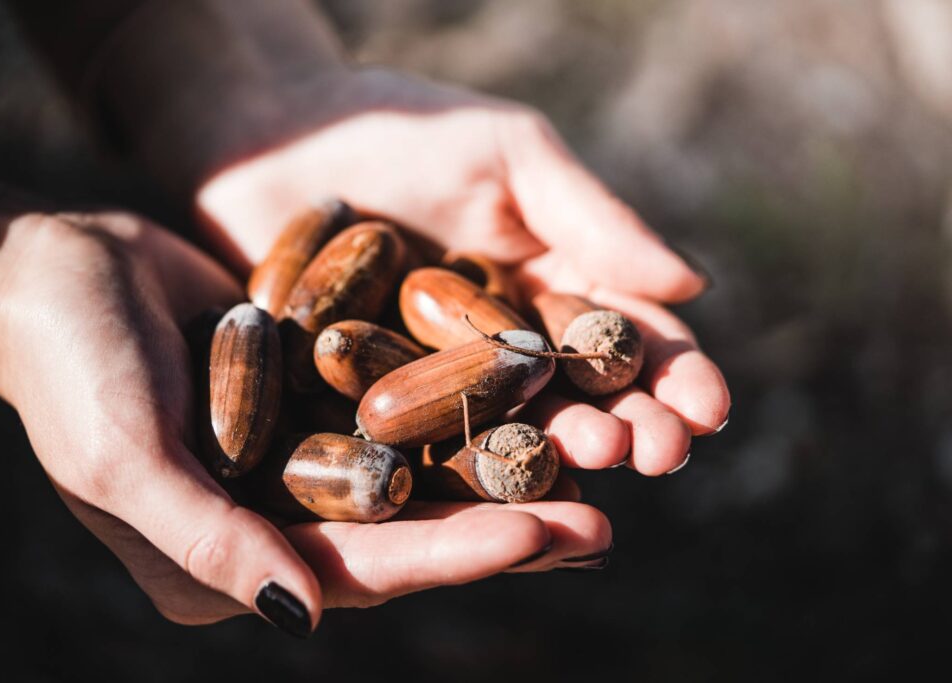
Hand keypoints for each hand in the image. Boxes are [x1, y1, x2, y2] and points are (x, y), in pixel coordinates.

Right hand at [0, 179, 611, 631]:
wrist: (52, 270)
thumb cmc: (68, 366)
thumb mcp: (120, 454)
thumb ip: (202, 537)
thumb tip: (298, 617)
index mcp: (227, 564)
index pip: (359, 572)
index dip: (455, 556)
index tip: (546, 533)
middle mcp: (272, 523)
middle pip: (409, 533)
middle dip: (505, 526)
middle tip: (602, 520)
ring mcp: (298, 461)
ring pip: (421, 477)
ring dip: (499, 471)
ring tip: (592, 467)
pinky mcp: (314, 400)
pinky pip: (401, 412)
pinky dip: (462, 410)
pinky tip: (528, 398)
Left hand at [194, 68, 731, 474]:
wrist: (272, 136)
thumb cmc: (400, 129)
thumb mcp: (508, 155)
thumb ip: (590, 217)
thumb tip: (692, 285)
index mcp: (552, 286)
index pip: (626, 339)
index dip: (674, 375)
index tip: (709, 407)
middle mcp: (506, 346)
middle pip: (579, 397)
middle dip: (629, 424)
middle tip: (659, 452)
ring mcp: (441, 381)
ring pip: (511, 430)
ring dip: (561, 453)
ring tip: (597, 459)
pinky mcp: (373, 404)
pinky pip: (424, 443)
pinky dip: (463, 468)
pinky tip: (500, 494)